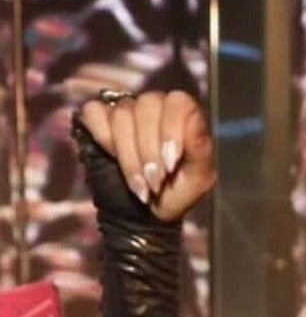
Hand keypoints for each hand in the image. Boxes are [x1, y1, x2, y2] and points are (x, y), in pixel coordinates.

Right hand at [77, 89, 214, 220]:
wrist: (144, 214)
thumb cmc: (174, 193)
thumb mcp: (197, 179)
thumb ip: (200, 148)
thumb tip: (194, 118)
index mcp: (182, 115)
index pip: (178, 102)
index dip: (172, 131)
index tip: (170, 165)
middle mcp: (154, 105)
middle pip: (147, 106)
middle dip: (150, 152)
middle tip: (155, 183)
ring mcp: (124, 108)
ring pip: (122, 115)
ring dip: (129, 158)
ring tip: (141, 186)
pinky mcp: (98, 116)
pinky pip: (95, 114)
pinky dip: (104, 140)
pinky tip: (113, 160)